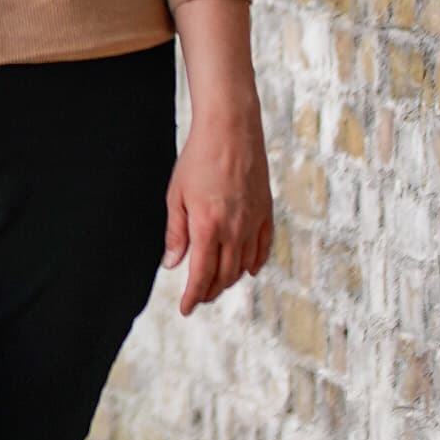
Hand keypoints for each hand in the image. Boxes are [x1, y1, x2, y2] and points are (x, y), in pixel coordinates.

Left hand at [165, 100, 273, 312]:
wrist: (231, 131)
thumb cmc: (198, 159)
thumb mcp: (176, 196)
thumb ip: (175, 233)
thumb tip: (173, 263)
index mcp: (207, 227)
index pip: (201, 275)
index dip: (193, 296)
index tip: (186, 308)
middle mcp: (234, 230)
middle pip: (224, 275)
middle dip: (210, 291)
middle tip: (198, 296)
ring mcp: (253, 222)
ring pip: (244, 266)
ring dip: (230, 279)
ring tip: (217, 284)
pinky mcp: (266, 212)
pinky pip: (263, 247)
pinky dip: (254, 263)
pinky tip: (247, 269)